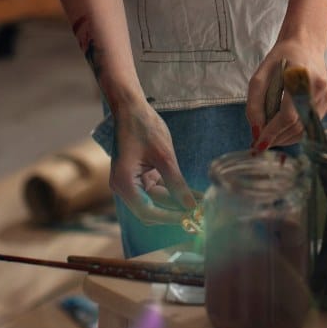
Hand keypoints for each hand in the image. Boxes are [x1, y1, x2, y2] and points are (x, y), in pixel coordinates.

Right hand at [109, 97, 196, 224]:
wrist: (132, 107)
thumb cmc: (144, 127)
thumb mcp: (164, 155)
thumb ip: (176, 182)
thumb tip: (190, 205)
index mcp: (125, 183)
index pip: (147, 212)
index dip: (170, 218)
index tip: (190, 219)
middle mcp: (125, 187)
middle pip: (150, 210)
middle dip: (174, 214)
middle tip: (197, 217)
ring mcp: (132, 182)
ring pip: (156, 201)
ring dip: (177, 203)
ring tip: (201, 205)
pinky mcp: (140, 176)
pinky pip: (157, 189)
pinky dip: (173, 192)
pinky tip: (193, 194)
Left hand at [247, 41, 326, 148]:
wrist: (305, 45)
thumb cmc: (280, 58)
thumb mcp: (260, 75)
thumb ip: (255, 103)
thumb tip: (256, 130)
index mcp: (301, 77)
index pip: (288, 114)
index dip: (273, 131)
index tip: (258, 143)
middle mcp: (318, 88)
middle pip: (298, 125)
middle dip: (277, 137)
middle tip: (260, 142)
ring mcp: (326, 96)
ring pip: (305, 128)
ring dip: (286, 137)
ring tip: (270, 138)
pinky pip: (311, 124)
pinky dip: (296, 131)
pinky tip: (283, 130)